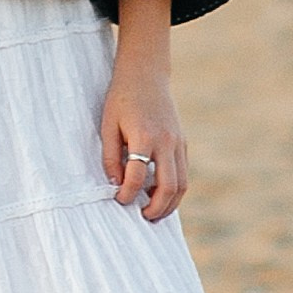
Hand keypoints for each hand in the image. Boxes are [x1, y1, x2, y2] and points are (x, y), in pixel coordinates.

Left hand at [101, 48, 187, 223]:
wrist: (146, 74)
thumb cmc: (122, 98)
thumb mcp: (108, 125)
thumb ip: (111, 156)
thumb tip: (115, 184)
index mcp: (145, 136)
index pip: (138, 176)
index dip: (127, 193)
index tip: (119, 200)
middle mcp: (166, 142)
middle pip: (169, 186)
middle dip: (157, 208)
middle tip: (143, 217)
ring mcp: (178, 142)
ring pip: (182, 183)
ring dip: (170, 203)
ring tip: (154, 213)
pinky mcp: (183, 142)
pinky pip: (184, 173)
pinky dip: (175, 189)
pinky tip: (161, 195)